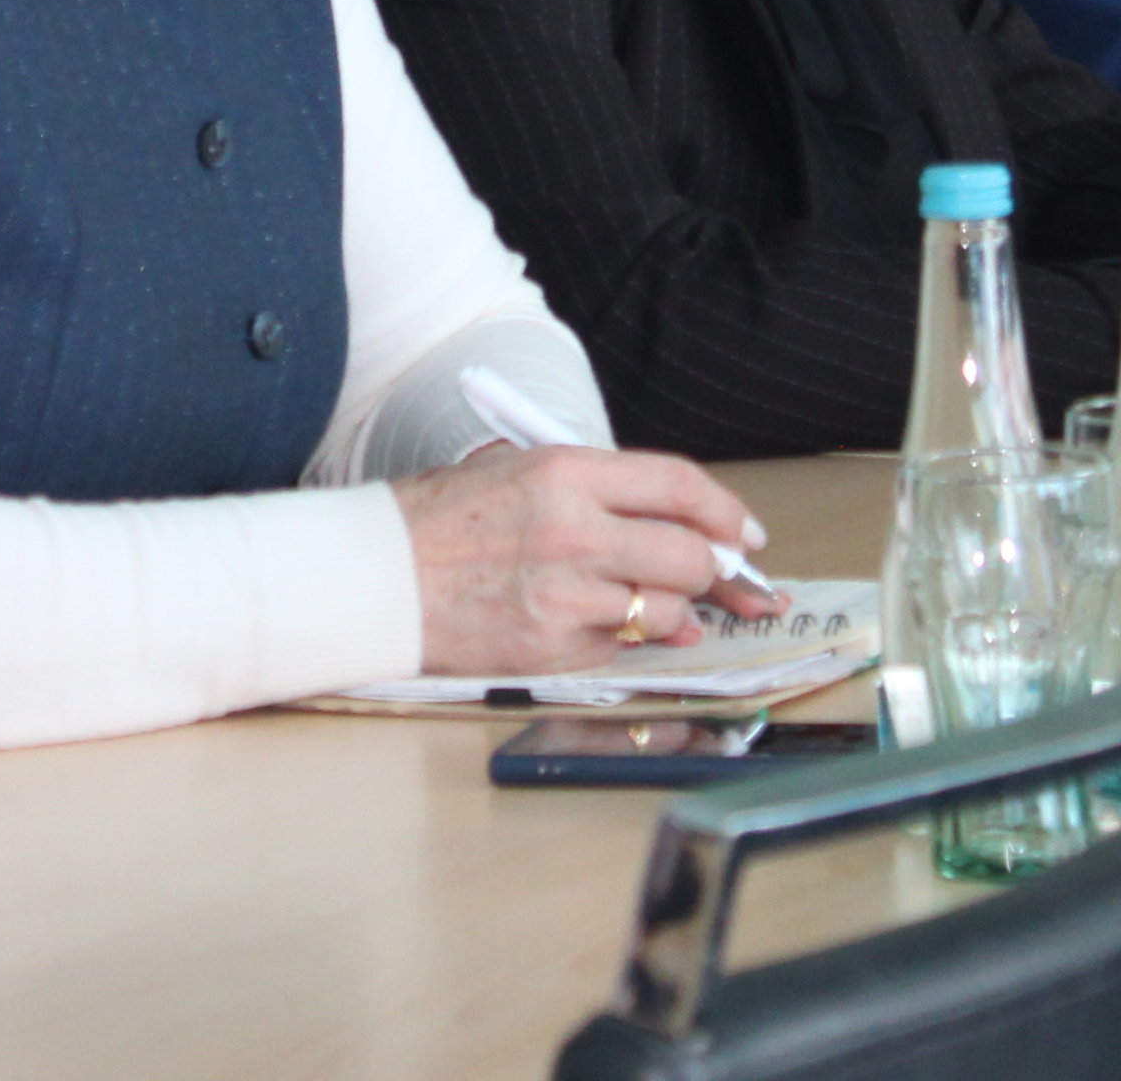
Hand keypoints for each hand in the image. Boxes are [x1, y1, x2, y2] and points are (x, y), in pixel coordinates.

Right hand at [397, 444, 780, 672]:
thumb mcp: (514, 472)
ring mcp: (565, 595)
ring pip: (665, 611)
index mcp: (566, 473)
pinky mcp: (551, 649)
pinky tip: (585, 625)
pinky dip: (616, 641)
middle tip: (725, 585)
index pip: (678, 486)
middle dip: (716, 574)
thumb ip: (594, 496)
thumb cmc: (439, 521)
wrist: (374, 578)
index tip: (747, 535)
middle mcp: (574, 530)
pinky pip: (618, 649)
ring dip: (669, 614)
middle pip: (688, 556)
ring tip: (649, 607)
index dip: (726, 512)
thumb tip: (668, 532)